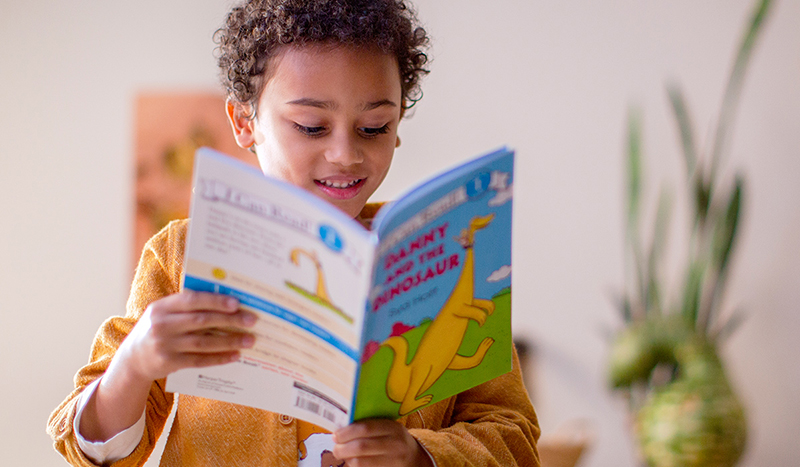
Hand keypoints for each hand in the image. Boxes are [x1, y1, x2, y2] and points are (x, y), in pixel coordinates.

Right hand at [81, 291, 255, 441]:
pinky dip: (219, 358)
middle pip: (201, 321)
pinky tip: (235, 355)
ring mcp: (164, 345)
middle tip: (252, 320)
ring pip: (203, 342)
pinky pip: (199, 361)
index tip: (237, 303)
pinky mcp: (169, 363)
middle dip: (230, 320)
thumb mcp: (164, 313)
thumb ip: (187, 306)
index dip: (215, 301)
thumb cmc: (158, 329)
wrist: (132, 359)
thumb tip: (226, 302)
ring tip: (250, 340)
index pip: (192, 300)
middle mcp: (162, 324)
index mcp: (162, 306)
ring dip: (229, 341)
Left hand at [332, 419, 433, 466]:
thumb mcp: (389, 429)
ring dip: (347, 459)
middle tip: (336, 448)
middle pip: (361, 447)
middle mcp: (395, 444)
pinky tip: (352, 463)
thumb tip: (342, 429)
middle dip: (343, 448)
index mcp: (393, 428)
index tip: (336, 434)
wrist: (415, 458)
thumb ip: (371, 426)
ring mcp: (393, 461)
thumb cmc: (395, 440)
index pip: (366, 428)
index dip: (347, 432)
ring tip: (343, 456)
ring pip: (361, 462)